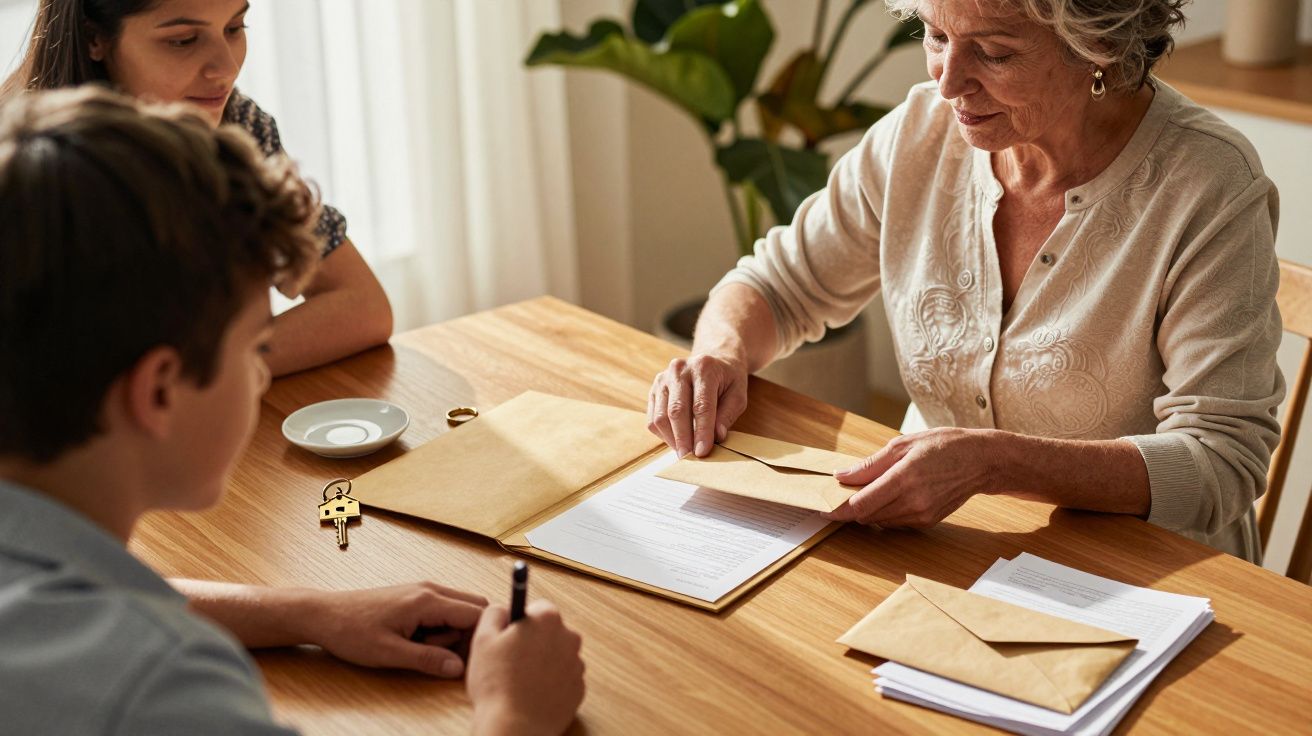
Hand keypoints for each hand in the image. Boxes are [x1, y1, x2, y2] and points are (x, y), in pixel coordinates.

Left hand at [302, 583, 486, 677]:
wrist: (323, 614)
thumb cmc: (351, 630)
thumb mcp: (389, 653)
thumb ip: (428, 659)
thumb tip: (458, 668)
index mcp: (427, 600)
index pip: (476, 614)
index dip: (479, 639)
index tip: (467, 659)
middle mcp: (429, 589)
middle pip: (474, 607)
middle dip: (468, 634)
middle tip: (442, 654)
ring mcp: (422, 590)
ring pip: (458, 609)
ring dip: (450, 632)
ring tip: (420, 646)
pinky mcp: (414, 597)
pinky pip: (442, 610)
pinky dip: (438, 628)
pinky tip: (415, 640)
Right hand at [468, 601, 584, 735]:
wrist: (515, 726)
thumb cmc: (497, 684)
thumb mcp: (482, 638)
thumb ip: (495, 613)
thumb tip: (504, 609)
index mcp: (547, 620)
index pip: (538, 607)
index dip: (521, 622)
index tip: (511, 636)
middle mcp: (569, 638)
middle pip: (550, 632)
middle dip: (533, 642)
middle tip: (511, 660)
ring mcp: (576, 665)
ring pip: (557, 656)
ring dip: (542, 663)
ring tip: (519, 681)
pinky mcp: (578, 690)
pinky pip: (563, 679)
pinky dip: (550, 684)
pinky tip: (531, 693)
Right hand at [647, 354, 748, 456]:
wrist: (713, 360)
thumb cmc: (727, 379)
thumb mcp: (738, 394)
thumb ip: (728, 414)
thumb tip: (716, 437)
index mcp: (704, 367)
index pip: (701, 405)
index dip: (702, 431)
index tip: (702, 451)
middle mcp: (679, 369)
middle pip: (677, 410)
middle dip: (683, 438)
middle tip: (689, 457)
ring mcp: (663, 378)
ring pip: (661, 416)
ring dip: (671, 439)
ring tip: (684, 452)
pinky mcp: (654, 389)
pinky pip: (653, 417)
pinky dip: (663, 434)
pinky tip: (676, 441)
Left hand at [824, 428, 995, 527]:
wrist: (981, 461)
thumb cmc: (943, 446)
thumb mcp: (903, 445)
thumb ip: (870, 465)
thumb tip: (842, 477)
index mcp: (904, 478)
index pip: (862, 505)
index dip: (839, 509)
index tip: (824, 508)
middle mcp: (913, 501)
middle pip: (867, 516)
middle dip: (851, 508)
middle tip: (843, 494)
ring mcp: (922, 515)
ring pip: (879, 521)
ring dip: (868, 510)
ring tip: (870, 490)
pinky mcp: (928, 522)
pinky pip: (895, 522)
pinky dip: (886, 513)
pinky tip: (891, 496)